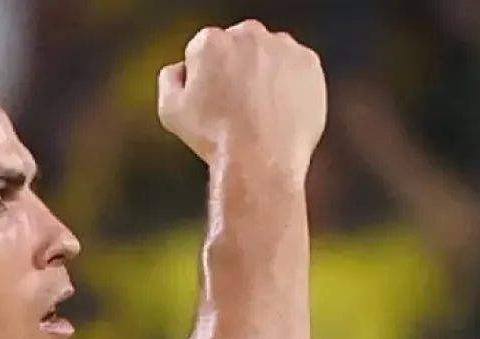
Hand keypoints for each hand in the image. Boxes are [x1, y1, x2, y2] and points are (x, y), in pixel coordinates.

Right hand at [157, 21, 326, 184]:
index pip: (204, 50)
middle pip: (238, 46)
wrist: (260, 162)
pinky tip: (279, 112)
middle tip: (235, 107)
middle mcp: (248, 35)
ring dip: (264, 74)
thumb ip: (170, 78)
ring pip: (269, 55)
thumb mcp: (170, 111)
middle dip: (236, 69)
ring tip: (259, 113)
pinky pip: (296, 69)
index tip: (211, 100)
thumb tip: (180, 69)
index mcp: (210, 42)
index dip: (205, 78)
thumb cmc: (215, 139)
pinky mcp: (308, 63)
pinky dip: (290, 86)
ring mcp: (282, 47)